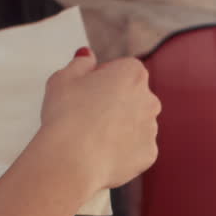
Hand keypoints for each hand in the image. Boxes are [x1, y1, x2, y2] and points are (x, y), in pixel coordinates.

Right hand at [39, 48, 160, 192]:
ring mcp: (152, 128)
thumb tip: (87, 56)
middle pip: (131, 97)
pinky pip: (135, 149)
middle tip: (86, 116)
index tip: (84, 93)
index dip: (100, 80)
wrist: (72, 159)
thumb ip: (80, 63)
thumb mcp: (63, 78)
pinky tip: (101, 153)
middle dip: (114, 103)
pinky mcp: (149, 154)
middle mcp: (149, 99)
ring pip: (135, 124)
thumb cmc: (66, 116)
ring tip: (92, 138)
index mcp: (133, 73)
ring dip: (119, 128)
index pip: (120, 69)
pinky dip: (122, 151)